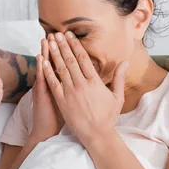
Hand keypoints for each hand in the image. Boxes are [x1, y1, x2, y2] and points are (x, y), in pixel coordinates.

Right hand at [30, 38, 63, 143]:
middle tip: (54, 33)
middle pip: (53, 62)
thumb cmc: (57, 117)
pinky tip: (41, 58)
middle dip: (55, 47)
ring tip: (47, 39)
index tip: (66, 38)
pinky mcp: (43, 96)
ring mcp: (46, 88)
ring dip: (47, 53)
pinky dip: (42, 69)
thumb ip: (69, 88)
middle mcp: (50, 84)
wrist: (46, 131)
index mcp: (59, 84)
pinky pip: (42, 80)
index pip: (61, 64)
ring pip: (46, 67)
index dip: (64, 51)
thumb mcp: (64, 101)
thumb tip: (78, 78)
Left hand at [43, 32, 127, 146]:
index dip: (75, 45)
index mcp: (95, 82)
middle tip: (57, 33)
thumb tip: (125, 61)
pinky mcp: (62, 101)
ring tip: (49, 42)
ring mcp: (70, 93)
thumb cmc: (108, 117)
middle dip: (63, 45)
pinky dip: (48, 71)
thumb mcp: (117, 96)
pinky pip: (53, 83)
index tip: (70, 35)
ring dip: (54, 54)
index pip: (83, 59)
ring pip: (61, 69)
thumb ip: (119, 77)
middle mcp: (81, 85)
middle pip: (70, 60)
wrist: (96, 135)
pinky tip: (43, 61)